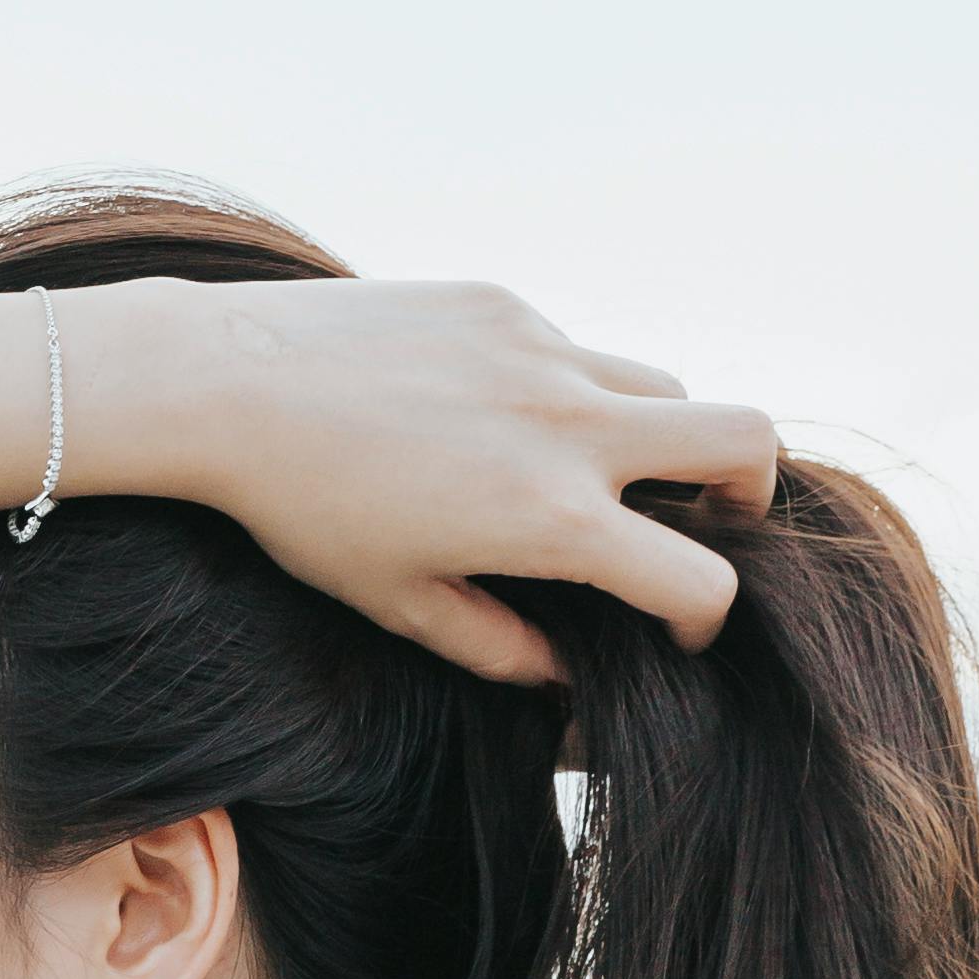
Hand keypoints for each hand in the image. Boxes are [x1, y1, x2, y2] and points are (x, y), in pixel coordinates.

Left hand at [128, 278, 776, 688]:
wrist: (229, 382)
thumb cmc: (306, 512)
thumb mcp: (400, 605)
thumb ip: (501, 648)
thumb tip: (569, 675)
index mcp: (553, 520)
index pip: (699, 579)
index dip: (706, 621)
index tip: (679, 627)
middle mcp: (571, 426)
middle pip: (747, 438)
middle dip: (750, 489)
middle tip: (707, 519)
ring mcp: (544, 351)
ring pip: (664, 384)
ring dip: (659, 431)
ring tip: (596, 469)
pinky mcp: (504, 302)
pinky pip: (574, 349)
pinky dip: (567, 389)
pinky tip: (486, 415)